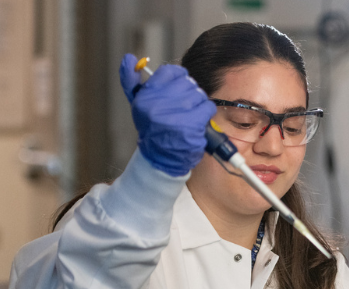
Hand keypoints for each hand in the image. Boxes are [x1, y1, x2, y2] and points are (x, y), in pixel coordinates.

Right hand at [119, 54, 215, 176]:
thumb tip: (129, 58)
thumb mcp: (138, 104)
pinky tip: (198, 122)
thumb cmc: (153, 129)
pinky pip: (207, 108)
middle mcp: (159, 105)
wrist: (161, 158)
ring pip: (199, 95)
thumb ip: (131, 80)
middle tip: (184, 107)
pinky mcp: (191, 128)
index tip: (179, 89)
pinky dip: (206, 114)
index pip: (171, 72)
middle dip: (190, 93)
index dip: (180, 78)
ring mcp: (176, 117)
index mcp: (146, 97)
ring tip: (190, 115)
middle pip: (188, 83)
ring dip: (199, 104)